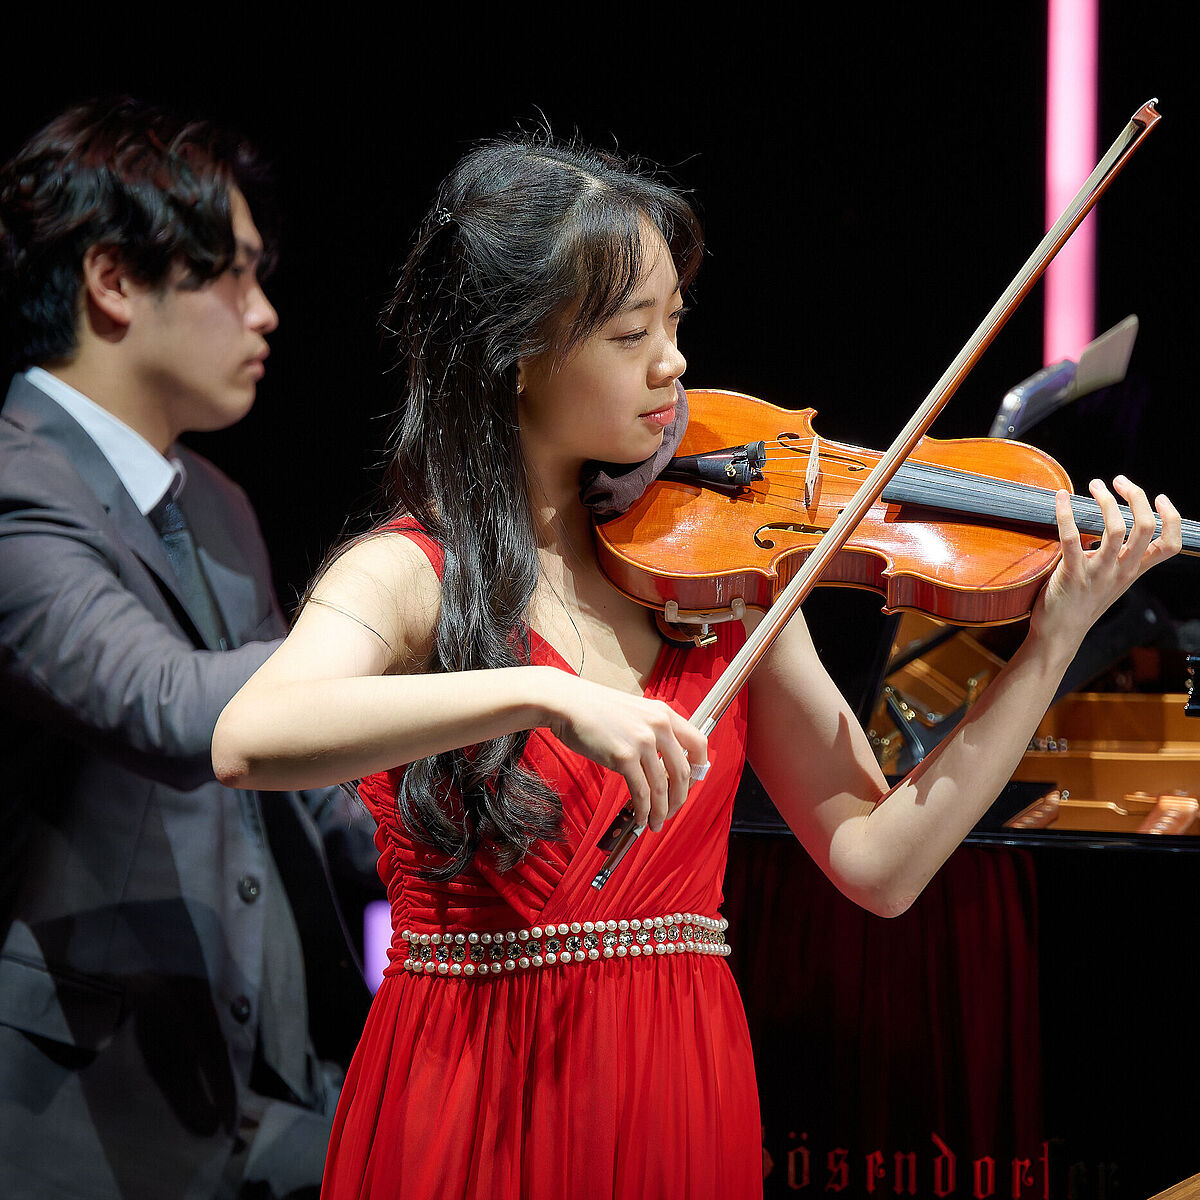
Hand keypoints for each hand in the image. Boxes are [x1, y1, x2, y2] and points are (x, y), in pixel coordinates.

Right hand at [539, 670, 707, 832]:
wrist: (567, 703)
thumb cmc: (595, 708)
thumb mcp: (635, 711)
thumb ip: (652, 731)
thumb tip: (663, 762)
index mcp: (664, 714)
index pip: (699, 743)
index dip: (699, 768)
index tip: (692, 783)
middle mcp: (658, 727)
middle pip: (683, 772)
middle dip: (679, 798)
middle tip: (672, 810)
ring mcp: (642, 742)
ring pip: (662, 787)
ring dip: (660, 811)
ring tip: (655, 823)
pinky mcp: (623, 757)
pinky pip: (640, 792)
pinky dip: (642, 810)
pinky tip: (639, 817)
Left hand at [1033, 475, 1180, 643]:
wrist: (1059, 634)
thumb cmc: (1082, 603)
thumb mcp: (1111, 580)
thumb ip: (1117, 556)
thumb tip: (1111, 522)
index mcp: (1134, 570)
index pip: (1170, 544)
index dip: (1172, 518)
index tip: (1160, 498)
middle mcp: (1122, 570)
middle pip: (1146, 527)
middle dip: (1136, 496)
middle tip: (1119, 481)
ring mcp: (1099, 572)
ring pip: (1116, 529)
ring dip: (1106, 500)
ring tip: (1095, 485)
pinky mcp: (1072, 574)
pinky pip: (1072, 537)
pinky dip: (1066, 512)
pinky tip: (1060, 497)